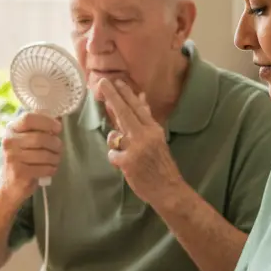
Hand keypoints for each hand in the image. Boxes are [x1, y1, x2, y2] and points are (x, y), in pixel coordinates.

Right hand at [0, 112, 63, 200]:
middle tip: (59, 149)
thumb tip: (59, 118)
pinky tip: (49, 169)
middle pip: (40, 138)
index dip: (47, 121)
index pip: (29, 118)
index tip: (58, 128)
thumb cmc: (23, 160)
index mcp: (11, 130)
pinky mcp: (19, 173)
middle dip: (56, 144)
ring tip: (55, 160)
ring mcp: (12, 158)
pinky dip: (52, 169)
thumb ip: (40, 129)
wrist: (9, 186)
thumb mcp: (27, 141)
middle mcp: (9, 142)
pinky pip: (44, 168)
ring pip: (45, 155)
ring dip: (55, 158)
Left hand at [97, 79, 182, 206]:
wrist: (168, 189)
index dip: (127, 94)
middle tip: (102, 82)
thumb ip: (146, 120)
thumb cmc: (161, 164)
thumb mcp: (158, 139)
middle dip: (112, 96)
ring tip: (125, 151)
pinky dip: (115, 158)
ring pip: (114, 135)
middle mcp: (145, 135)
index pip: (138, 108)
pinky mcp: (128, 162)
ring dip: (115, 142)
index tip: (118, 81)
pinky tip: (124, 164)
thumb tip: (141, 98)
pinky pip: (112, 153)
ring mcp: (136, 148)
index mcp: (154, 129)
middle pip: (124, 112)